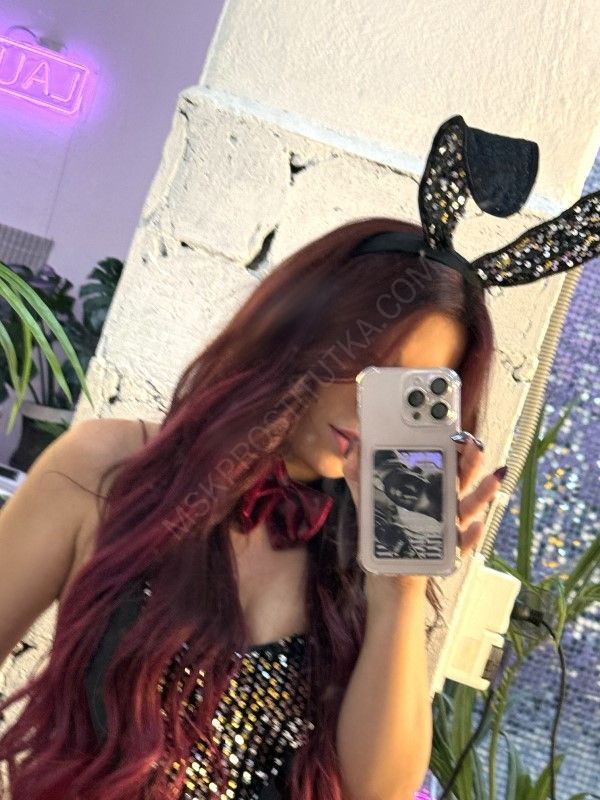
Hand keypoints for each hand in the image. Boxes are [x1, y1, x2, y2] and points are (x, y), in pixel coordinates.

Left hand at [341, 433, 505, 559]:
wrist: (388, 563)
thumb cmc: (386, 522)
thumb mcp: (369, 494)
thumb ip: (360, 471)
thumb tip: (354, 449)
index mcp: (429, 483)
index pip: (446, 459)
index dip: (454, 445)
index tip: (458, 431)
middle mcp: (444, 501)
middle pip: (462, 478)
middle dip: (471, 462)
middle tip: (476, 446)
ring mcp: (449, 525)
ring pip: (469, 507)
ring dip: (483, 493)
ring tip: (493, 480)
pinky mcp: (447, 551)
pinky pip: (463, 544)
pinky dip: (471, 536)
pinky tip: (476, 526)